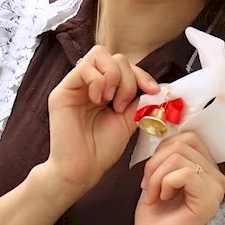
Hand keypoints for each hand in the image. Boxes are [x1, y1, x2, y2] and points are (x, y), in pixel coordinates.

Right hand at [46, 45, 159, 194]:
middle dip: (128, 78)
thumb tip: (162, 87)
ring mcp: (75, 85)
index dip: (142, 74)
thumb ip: (141, 101)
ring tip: (111, 102)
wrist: (83, 170)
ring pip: (99, 54)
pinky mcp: (62, 91)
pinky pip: (83, 68)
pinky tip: (97, 101)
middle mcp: (89, 83)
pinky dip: (97, 81)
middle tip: (123, 105)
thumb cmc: (103, 149)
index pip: (125, 65)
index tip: (153, 91)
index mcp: (105, 89)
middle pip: (114, 56)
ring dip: (113, 77)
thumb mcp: (129, 120)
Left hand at [134, 133, 224, 224]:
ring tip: (154, 195)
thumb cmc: (155, 210)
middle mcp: (218, 175)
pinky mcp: (209, 201)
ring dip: (157, 175)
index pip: (189, 136)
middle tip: (149, 186)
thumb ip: (170, 152)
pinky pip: (185, 173)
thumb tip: (163, 123)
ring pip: (180, 156)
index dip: (163, 149)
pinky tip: (162, 199)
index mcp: (209, 166)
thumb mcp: (161, 172)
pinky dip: (164, 183)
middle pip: (183, 143)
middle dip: (156, 162)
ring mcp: (217, 189)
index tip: (152, 173)